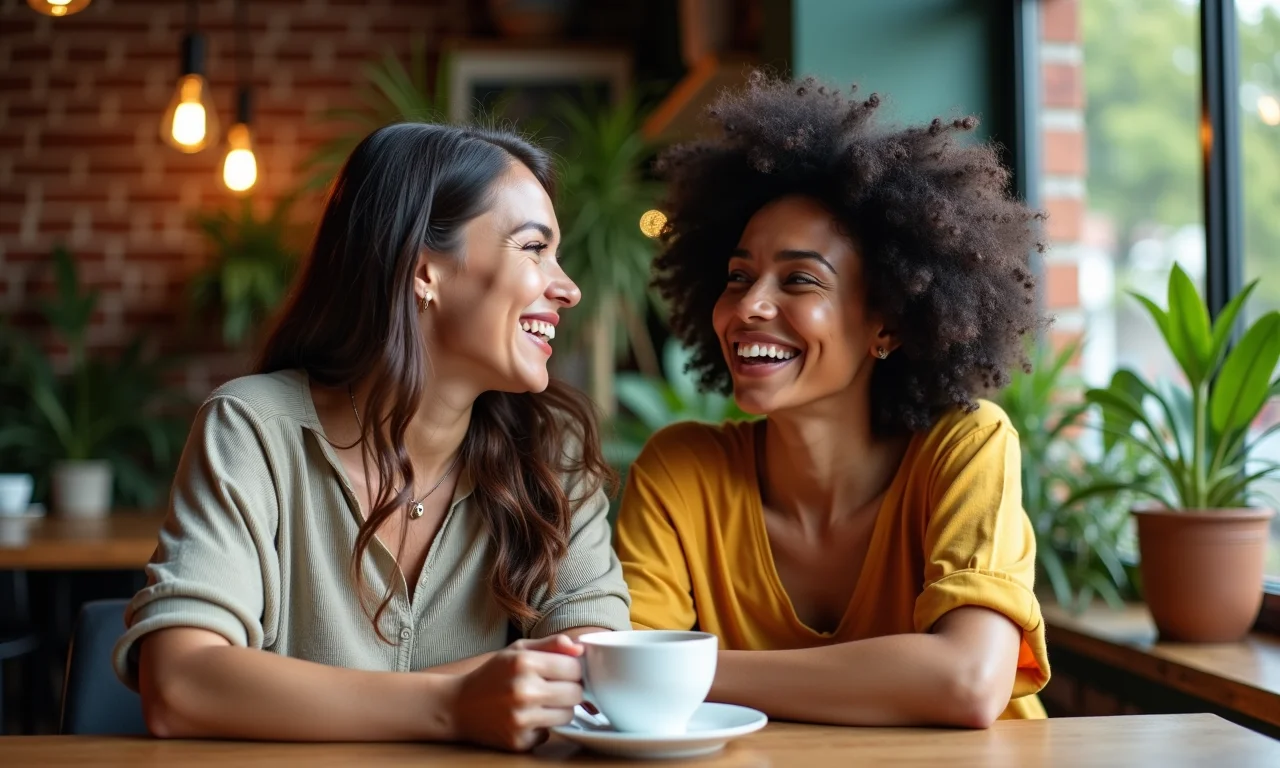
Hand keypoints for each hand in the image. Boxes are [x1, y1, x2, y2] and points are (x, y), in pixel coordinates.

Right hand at [449, 634, 584, 751]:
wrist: (459, 706)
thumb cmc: (492, 675)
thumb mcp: (517, 650)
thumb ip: (551, 644)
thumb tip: (580, 649)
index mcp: (524, 663)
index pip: (574, 667)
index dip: (572, 669)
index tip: (562, 671)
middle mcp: (523, 691)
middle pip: (576, 693)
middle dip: (570, 689)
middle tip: (554, 688)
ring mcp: (521, 719)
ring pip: (568, 716)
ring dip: (559, 709)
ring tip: (541, 702)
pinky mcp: (519, 741)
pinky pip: (549, 733)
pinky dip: (541, 726)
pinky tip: (526, 718)